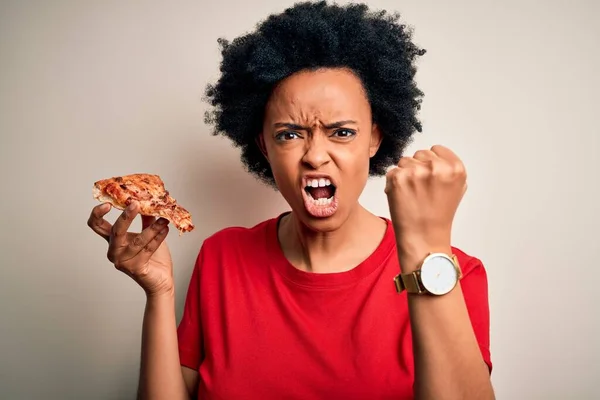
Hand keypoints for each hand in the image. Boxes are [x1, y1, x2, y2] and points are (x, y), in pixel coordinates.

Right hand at [87, 201, 173, 296]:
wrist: (160, 280)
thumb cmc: (152, 257)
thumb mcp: (146, 233)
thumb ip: (145, 219)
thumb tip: (148, 200)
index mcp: (113, 240)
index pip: (96, 225)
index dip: (97, 213)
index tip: (108, 203)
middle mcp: (114, 251)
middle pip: (115, 231)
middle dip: (126, 217)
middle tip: (136, 204)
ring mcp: (123, 261)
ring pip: (137, 240)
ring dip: (153, 228)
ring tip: (164, 218)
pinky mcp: (135, 268)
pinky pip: (148, 249)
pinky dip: (158, 237)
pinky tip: (165, 229)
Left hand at [385, 145, 466, 267]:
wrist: (424, 237)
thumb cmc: (438, 216)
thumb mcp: (457, 188)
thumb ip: (449, 168)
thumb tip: (435, 155)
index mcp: (455, 168)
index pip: (436, 149)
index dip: (431, 163)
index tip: (431, 177)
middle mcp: (437, 167)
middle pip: (420, 154)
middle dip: (418, 168)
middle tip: (421, 189)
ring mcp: (416, 172)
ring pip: (404, 161)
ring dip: (405, 174)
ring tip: (412, 194)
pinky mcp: (398, 178)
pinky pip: (392, 172)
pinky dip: (394, 183)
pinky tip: (402, 196)